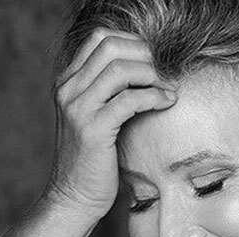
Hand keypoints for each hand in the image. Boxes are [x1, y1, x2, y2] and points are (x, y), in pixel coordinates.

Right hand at [42, 27, 177, 220]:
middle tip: (165, 74)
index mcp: (68, 82)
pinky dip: (154, 97)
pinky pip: (129, 100)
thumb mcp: (96, 117)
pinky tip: (167, 103)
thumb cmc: (94, 159)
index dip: (134, 42)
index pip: (100, 38)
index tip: (155, 61)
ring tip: (170, 89)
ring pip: (120, 70)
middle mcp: (68, 90)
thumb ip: (110, 92)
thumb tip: (149, 71)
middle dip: (145, 56)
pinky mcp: (93, 129)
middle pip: (110, 47)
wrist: (74, 196)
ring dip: (153, 76)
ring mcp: (78, 108)